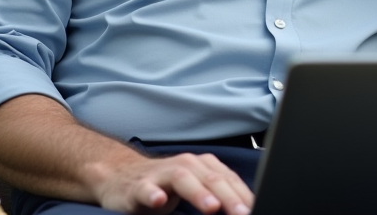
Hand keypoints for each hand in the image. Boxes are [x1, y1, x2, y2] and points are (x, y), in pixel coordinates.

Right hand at [92, 151, 253, 214]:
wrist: (120, 177)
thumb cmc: (164, 186)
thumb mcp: (194, 188)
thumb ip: (217, 196)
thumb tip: (244, 209)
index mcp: (201, 166)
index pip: (228, 179)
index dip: (244, 195)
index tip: (256, 209)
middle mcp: (184, 165)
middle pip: (210, 177)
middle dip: (228, 196)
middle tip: (242, 212)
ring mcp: (160, 174)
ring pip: (182, 178)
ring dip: (198, 192)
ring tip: (211, 207)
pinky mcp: (138, 186)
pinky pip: (146, 189)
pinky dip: (153, 194)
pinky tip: (160, 201)